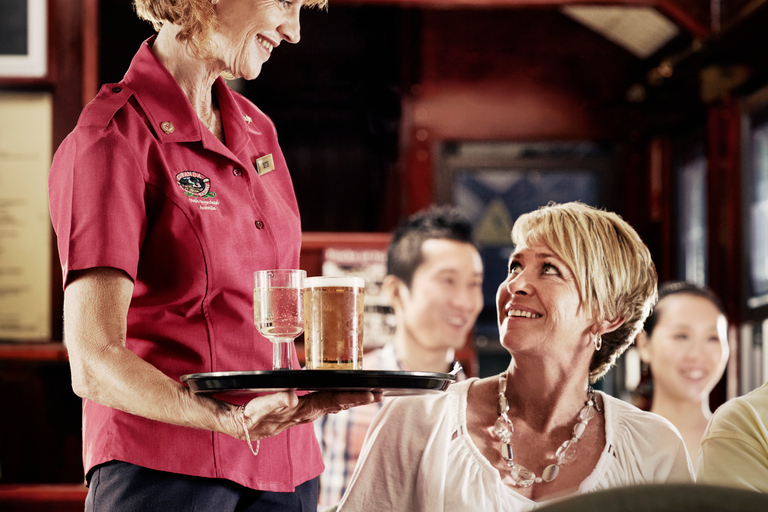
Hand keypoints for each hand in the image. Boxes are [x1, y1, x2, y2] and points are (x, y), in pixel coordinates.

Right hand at [238, 390, 382, 440]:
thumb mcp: (253, 411)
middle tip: (381, 392)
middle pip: (334, 405)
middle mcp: (301, 415)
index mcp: (295, 413)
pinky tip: (344, 394)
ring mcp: (299, 414)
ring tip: (370, 393)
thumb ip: (271, 404)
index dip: (350, 397)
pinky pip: (321, 405)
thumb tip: (293, 398)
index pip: (328, 403)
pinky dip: (335, 399)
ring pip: (329, 405)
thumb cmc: (241, 416)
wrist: (227, 424)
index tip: (370, 394)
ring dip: (350, 399)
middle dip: (358, 399)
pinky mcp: (294, 411)